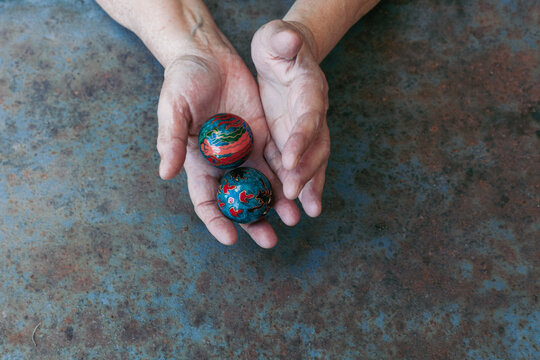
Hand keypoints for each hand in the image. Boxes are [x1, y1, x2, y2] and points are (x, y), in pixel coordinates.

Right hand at [157, 44, 299, 247]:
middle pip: (239, 200)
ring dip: (277, 203)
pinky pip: (278, 158)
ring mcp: (246, 150)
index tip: (229, 238)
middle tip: (270, 240)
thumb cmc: (182, 81)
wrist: (207, 55)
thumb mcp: (172, 108)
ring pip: (263, 184)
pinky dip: (289, 174)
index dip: (216, 221)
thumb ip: (170, 140)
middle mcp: (224, 162)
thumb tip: (166, 173)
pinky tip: (300, 187)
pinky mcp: (264, 134)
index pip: (206, 200)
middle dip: (254, 222)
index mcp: (198, 163)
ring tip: (293, 218)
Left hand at [251, 20, 329, 217]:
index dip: (301, 137)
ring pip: (312, 160)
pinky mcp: (292, 137)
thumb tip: (289, 38)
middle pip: (316, 146)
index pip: (308, 115)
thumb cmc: (279, 43)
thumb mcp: (278, 36)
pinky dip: (299, 183)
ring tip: (308, 212)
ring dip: (310, 186)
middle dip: (308, 172)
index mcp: (309, 88)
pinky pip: (297, 163)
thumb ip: (284, 40)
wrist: (286, 53)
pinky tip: (292, 205)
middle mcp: (312, 113)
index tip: (289, 160)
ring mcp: (304, 128)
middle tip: (297, 196)